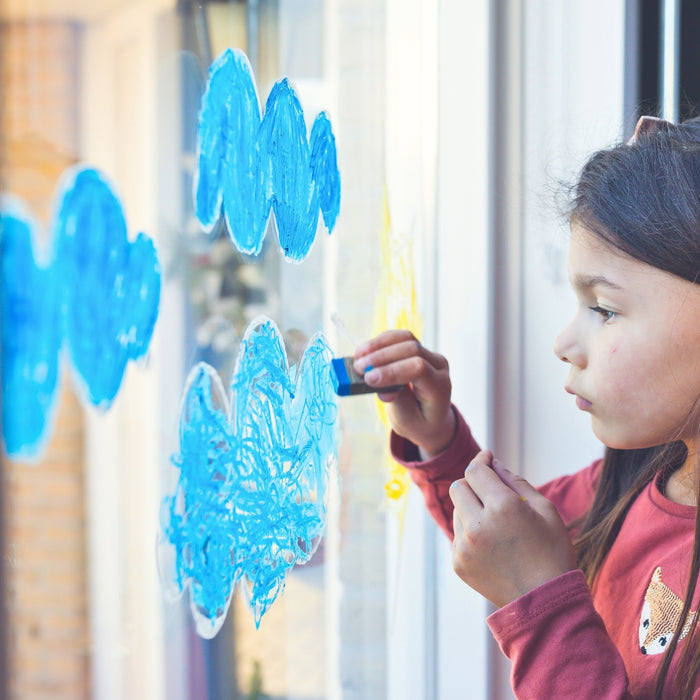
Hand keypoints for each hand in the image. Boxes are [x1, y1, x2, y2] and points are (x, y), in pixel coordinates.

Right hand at [353, 330, 454, 457]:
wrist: (430, 418)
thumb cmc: (418, 422)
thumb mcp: (407, 420)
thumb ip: (394, 398)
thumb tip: (374, 379)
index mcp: (439, 386)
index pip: (418, 368)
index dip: (392, 371)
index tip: (368, 379)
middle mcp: (438, 365)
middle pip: (411, 349)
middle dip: (381, 357)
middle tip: (358, 368)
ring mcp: (429, 354)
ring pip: (405, 338)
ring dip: (379, 344)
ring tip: (358, 356)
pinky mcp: (417, 349)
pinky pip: (399, 338)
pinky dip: (380, 342)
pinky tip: (365, 351)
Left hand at [450, 450, 576, 607]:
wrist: (545, 603)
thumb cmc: (552, 552)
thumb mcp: (545, 510)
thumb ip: (516, 481)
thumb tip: (493, 464)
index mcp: (503, 507)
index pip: (475, 471)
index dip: (480, 460)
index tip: (487, 458)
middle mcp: (478, 525)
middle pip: (458, 487)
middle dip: (473, 484)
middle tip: (490, 490)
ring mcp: (464, 546)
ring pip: (457, 511)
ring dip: (472, 509)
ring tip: (498, 526)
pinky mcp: (458, 562)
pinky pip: (458, 535)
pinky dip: (470, 533)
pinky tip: (492, 545)